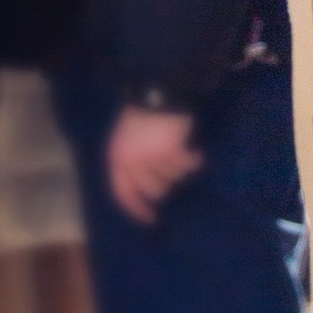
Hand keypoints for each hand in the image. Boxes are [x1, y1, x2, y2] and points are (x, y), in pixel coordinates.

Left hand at [107, 103, 201, 225]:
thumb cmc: (142, 114)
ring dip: (178, 167)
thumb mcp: (127, 139)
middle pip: (152, 190)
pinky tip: (195, 153)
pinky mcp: (170, 151)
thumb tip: (148, 188)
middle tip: (172, 169)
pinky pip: (186, 166)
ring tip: (180, 150)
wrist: (156, 92)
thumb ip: (132, 162)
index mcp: (117, 158)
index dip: (136, 209)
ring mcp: (150, 157)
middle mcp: (131, 161)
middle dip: (165, 183)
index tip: (151, 219)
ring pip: (171, 178)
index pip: (123, 193)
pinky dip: (193, 160)